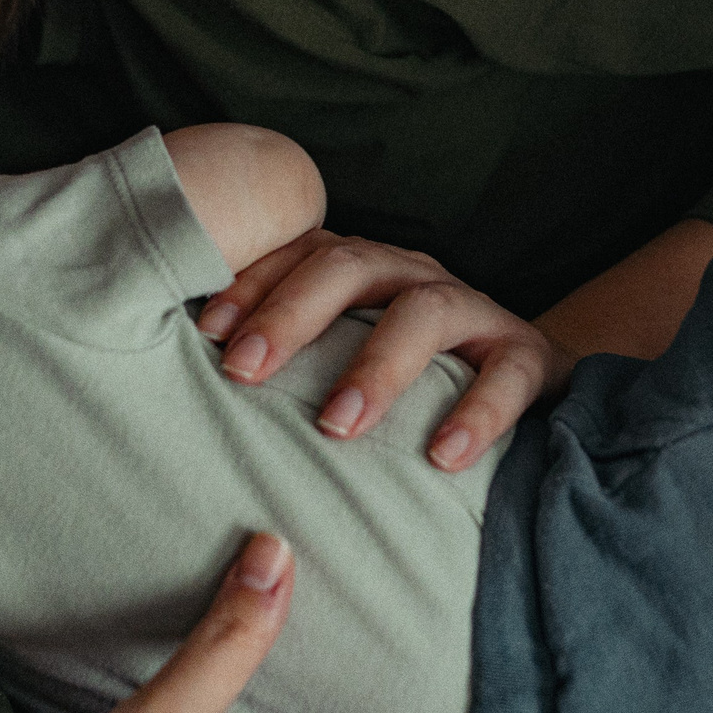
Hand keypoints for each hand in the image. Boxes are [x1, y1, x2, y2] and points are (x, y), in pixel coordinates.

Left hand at [195, 232, 576, 471]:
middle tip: (244, 371)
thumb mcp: (342, 359)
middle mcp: (413, 277)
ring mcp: (474, 311)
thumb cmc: (407, 380)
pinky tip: (442, 456)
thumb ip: (285, 364)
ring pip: (423, 312)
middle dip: (293, 314)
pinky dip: (476, 412)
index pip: (298, 255)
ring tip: (336, 423)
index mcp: (361, 271)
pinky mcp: (528, 355)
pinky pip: (506, 374)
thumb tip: (183, 402)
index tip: (205, 334)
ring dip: (376, 365)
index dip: (249, 285)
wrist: (530, 382)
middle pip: (351, 267)